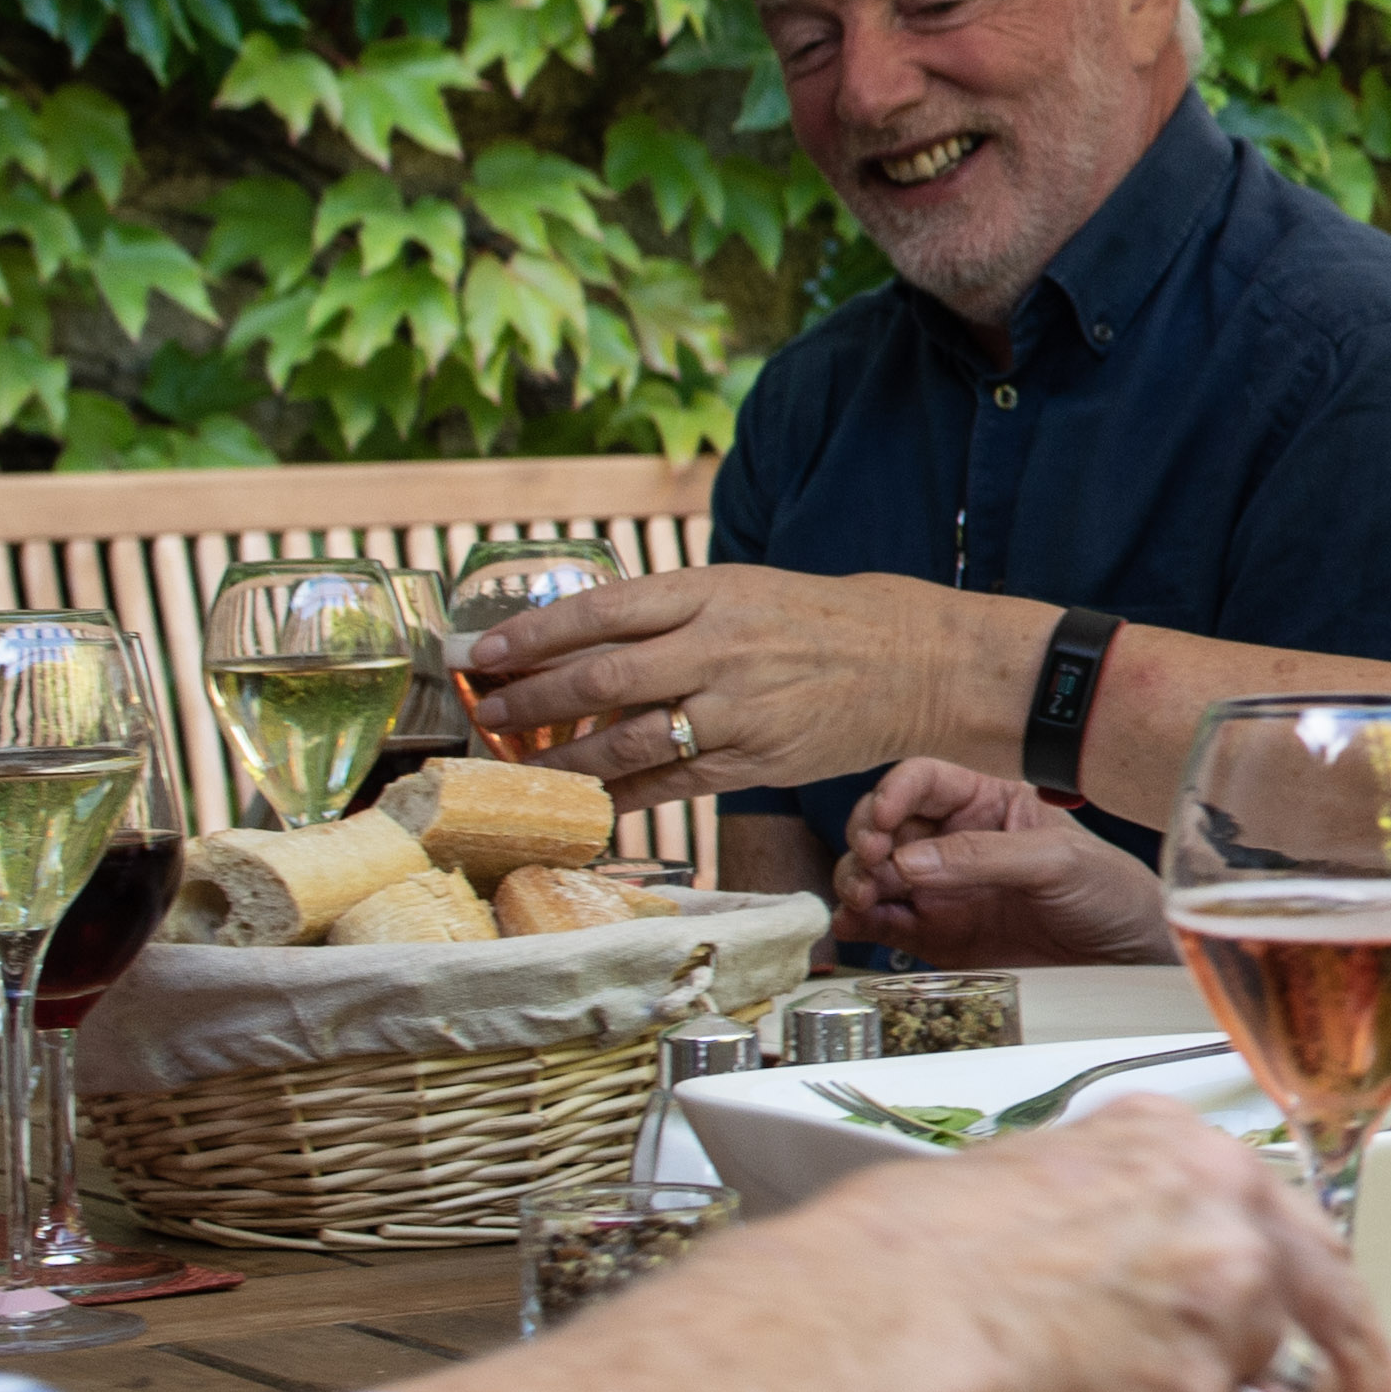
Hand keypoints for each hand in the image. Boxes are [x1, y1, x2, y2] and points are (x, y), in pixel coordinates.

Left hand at [461, 565, 1026, 813]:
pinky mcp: (752, 763)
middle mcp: (718, 650)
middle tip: (484, 712)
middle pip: (599, 680)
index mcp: (710, 593)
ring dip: (561, 759)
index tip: (481, 650)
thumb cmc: (813, 620)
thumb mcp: (739, 590)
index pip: (599, 612)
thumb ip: (664, 614)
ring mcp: (735, 711)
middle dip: (529, 700)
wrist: (910, 663)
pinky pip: (669, 786)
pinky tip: (584, 801)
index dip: (531, 634)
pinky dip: (620, 797)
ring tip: (517, 767)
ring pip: (626, 743)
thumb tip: (574, 643)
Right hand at [832, 756, 1168, 967]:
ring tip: (865, 898)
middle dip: (867, 839)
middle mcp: (954, 841)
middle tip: (873, 862)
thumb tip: (912, 861)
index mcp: (986, 802)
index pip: (922, 781)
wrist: (1126, 958)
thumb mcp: (1057, 860)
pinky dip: (859, 923)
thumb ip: (984, 856)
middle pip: (884, 825)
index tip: (883, 820)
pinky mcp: (934, 934)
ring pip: (874, 873)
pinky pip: (882, 923)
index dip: (894, 793)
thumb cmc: (1109, 890)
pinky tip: (854, 926)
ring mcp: (941, 888)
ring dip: (856, 881)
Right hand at [852, 1096, 1390, 1391]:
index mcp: (1178, 1151)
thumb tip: (1124, 1277)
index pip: (1294, 1236)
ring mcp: (1214, 1309)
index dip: (1337, 1307)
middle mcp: (1217, 1218)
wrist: (867, 1323)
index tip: (1362, 1355)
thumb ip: (1113, 1222)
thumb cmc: (904, 1263)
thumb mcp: (1030, 1185)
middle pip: (1326, 1322)